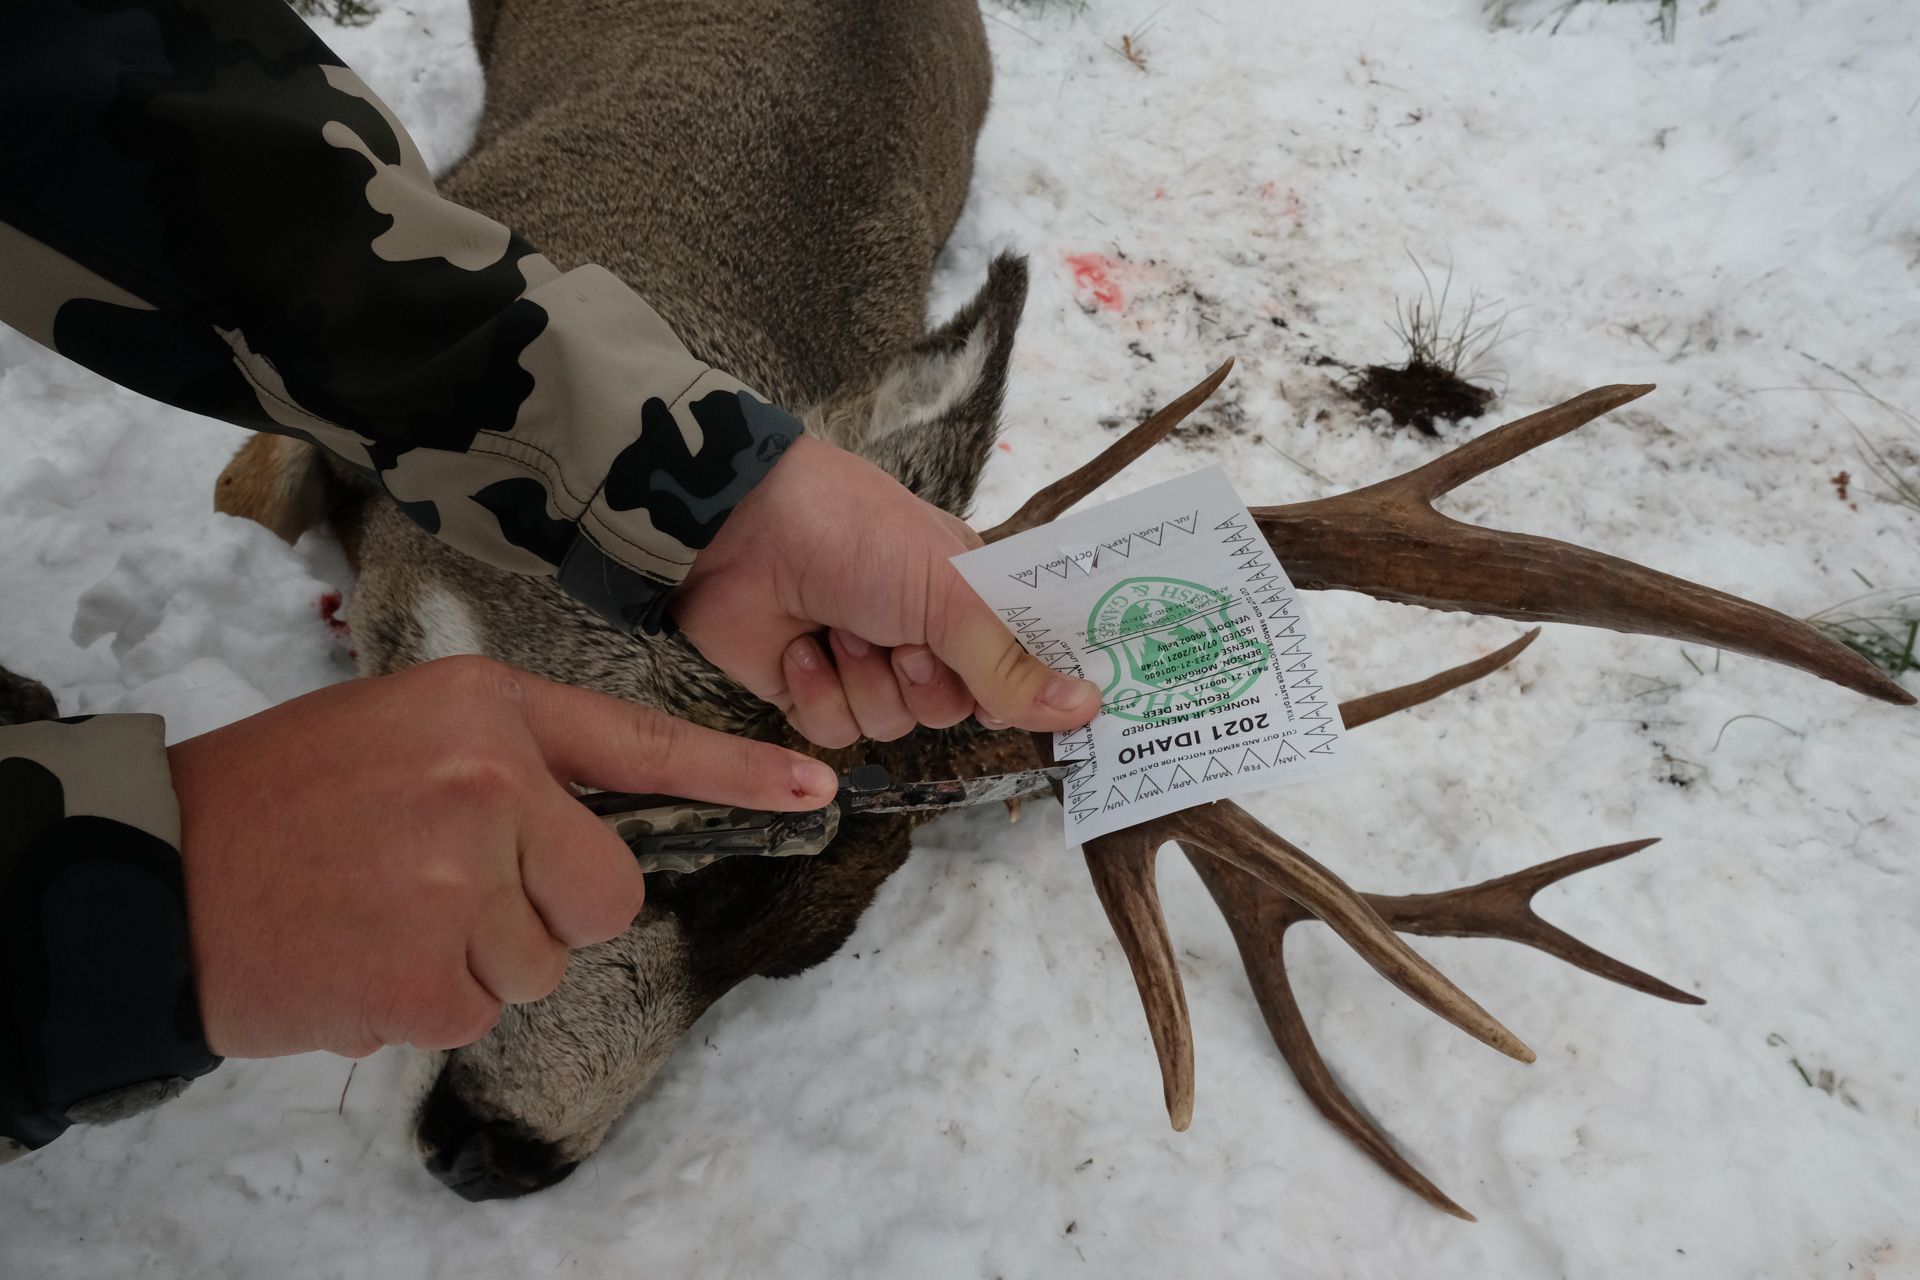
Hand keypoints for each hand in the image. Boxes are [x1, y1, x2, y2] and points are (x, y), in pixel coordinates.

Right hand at [167, 655, 837, 1058]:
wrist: (160, 868)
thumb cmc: (287, 797)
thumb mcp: (405, 731)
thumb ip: (508, 767)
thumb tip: (590, 837)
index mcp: (487, 713)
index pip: (638, 747)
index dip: (736, 774)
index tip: (815, 788)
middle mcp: (489, 786)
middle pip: (607, 890)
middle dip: (550, 908)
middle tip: (454, 889)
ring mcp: (462, 882)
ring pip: (543, 958)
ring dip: (478, 957)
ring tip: (387, 911)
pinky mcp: (429, 974)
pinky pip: (483, 1007)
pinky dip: (429, 998)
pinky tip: (364, 951)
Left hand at [671, 435, 1100, 747]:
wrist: (740, 529)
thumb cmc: (857, 536)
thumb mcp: (949, 593)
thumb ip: (1012, 662)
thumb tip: (1090, 707)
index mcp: (966, 599)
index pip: (1016, 668)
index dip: (1015, 687)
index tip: (1007, 687)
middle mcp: (922, 636)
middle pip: (954, 710)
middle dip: (923, 678)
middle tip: (898, 633)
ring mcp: (864, 664)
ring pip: (894, 728)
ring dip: (864, 679)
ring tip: (840, 625)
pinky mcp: (809, 690)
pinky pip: (836, 731)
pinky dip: (817, 691)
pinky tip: (800, 647)